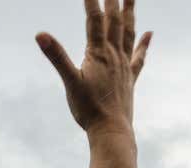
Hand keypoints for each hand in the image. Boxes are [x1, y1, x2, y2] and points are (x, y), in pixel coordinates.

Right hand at [35, 0, 151, 134]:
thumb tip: (40, 35)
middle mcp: (114, 56)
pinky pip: (139, 57)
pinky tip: (150, 33)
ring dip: (130, 13)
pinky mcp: (130, 78)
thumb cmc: (89, 110)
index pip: (94, 19)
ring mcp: (124, 66)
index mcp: (98, 54)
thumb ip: (57, 57)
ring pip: (129, 33)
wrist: (112, 131)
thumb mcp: (69, 82)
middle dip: (114, 0)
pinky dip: (144, 44)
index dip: (92, 0)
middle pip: (115, 21)